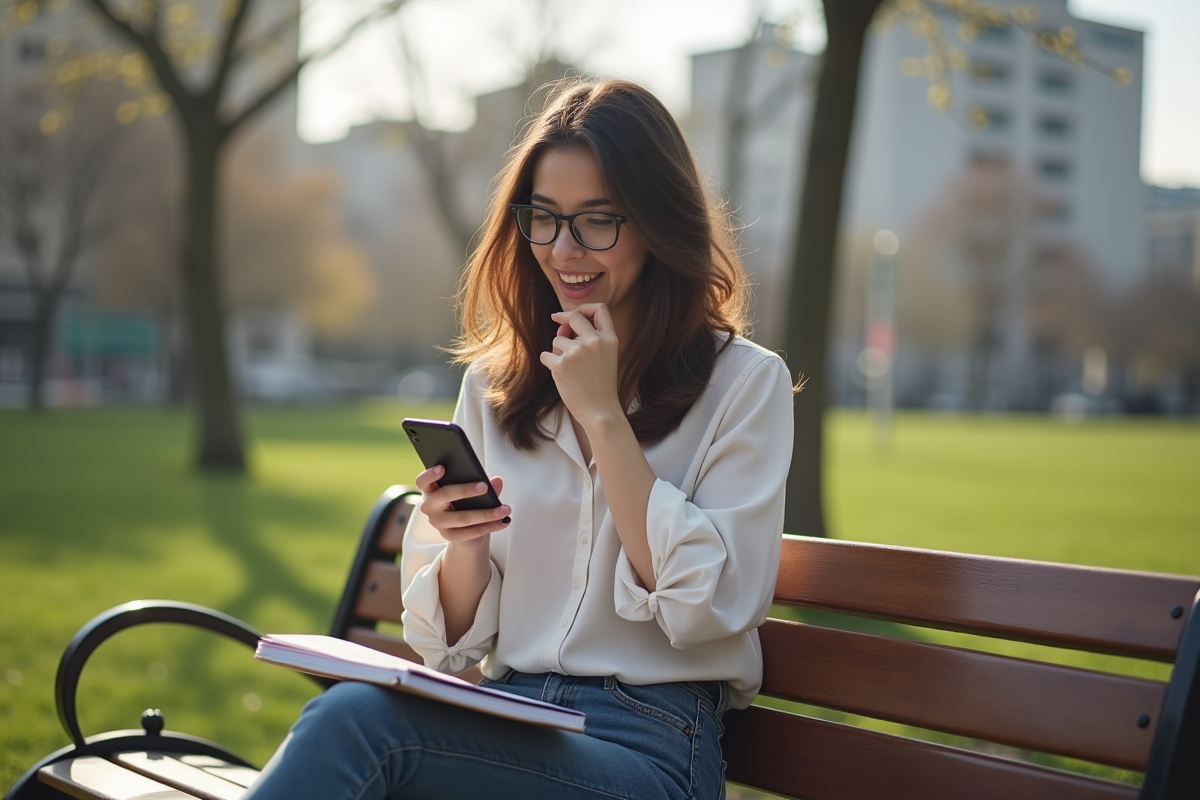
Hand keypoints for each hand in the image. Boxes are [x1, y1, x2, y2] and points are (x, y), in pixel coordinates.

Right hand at [414, 465, 509, 548]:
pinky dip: (490, 526)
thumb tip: (497, 480)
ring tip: (504, 509)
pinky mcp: (450, 536)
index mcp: (431, 489)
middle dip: (465, 490)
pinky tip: (503, 521)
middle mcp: (430, 506)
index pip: (423, 481)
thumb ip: (483, 484)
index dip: (430, 474)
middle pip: (444, 495)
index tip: (442, 468)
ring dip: (486, 513)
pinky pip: (471, 532)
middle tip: (485, 486)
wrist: (463, 530)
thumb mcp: (470, 491)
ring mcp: (438, 523)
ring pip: (462, 517)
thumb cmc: (463, 503)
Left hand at [540, 304, 624, 428]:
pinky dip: (549, 364)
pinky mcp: (561, 364)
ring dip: (558, 351)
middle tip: (556, 320)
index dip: (586, 308)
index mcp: (610, 339)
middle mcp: (594, 341)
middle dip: (563, 318)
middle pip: (574, 317)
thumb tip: (562, 324)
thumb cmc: (601, 386)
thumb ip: (592, 338)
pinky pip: (546, 355)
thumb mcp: (607, 357)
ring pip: (557, 340)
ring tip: (570, 370)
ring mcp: (577, 352)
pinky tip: (561, 376)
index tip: (575, 313)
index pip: (600, 309)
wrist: (600, 411)